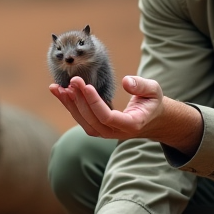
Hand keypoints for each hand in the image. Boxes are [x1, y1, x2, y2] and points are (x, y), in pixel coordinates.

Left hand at [49, 75, 202, 152]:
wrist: (151, 118)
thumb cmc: (152, 102)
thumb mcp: (154, 91)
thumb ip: (142, 86)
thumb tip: (126, 82)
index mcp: (131, 125)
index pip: (108, 117)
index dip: (95, 103)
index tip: (86, 85)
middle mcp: (116, 133)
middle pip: (92, 120)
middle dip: (80, 100)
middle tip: (73, 80)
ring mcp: (105, 133)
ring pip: (83, 122)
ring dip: (70, 104)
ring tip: (59, 88)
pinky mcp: (97, 128)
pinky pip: (80, 118)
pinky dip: (69, 106)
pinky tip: (59, 92)